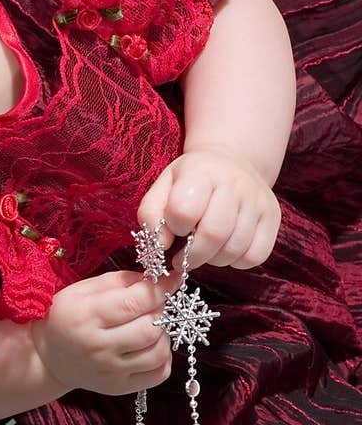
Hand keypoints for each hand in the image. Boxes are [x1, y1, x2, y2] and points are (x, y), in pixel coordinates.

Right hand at [31, 270, 175, 396]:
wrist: (47, 356)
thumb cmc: (65, 317)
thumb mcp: (82, 290)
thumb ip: (119, 281)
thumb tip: (154, 280)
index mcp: (86, 316)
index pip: (134, 302)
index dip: (157, 289)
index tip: (166, 281)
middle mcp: (99, 347)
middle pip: (150, 328)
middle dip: (159, 310)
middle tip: (153, 303)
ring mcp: (111, 371)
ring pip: (159, 352)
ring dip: (162, 334)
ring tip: (150, 324)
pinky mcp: (119, 387)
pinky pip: (159, 374)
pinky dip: (163, 357)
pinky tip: (150, 346)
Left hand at [136, 145, 281, 272]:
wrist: (232, 162)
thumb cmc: (190, 181)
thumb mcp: (163, 186)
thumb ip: (151, 214)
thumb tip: (161, 245)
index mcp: (201, 171)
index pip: (184, 210)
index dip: (175, 226)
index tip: (175, 226)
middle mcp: (235, 183)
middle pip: (214, 233)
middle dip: (193, 255)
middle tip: (183, 257)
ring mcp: (258, 200)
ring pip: (235, 249)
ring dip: (213, 259)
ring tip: (204, 250)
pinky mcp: (273, 217)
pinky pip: (255, 256)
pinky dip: (236, 261)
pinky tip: (225, 249)